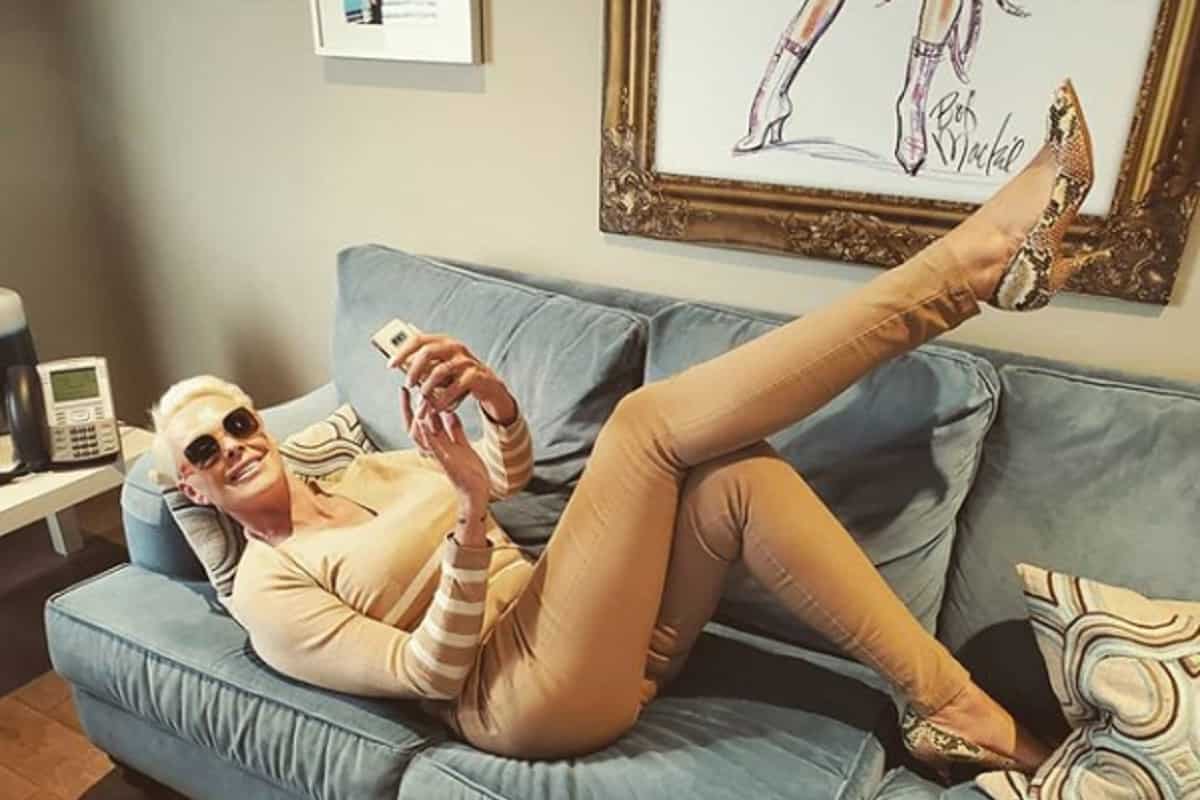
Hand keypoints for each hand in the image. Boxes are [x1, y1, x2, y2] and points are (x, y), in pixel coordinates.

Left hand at [389, 333, 515, 421]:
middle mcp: (454, 347)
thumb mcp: (439, 368)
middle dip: (414, 369)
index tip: (390, 365)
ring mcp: (466, 360)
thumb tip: (399, 366)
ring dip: (428, 387)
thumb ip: (422, 366)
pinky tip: (439, 407)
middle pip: (428, 351)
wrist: (487, 385)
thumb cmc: (458, 376)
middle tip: (408, 384)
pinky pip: (455, 387)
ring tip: (423, 398)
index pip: (418, 339)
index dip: (402, 352)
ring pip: (440, 371)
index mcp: (443, 341)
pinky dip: (444, 399)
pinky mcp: (475, 375)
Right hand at [400, 386, 489, 505]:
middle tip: (409, 386)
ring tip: (416, 397)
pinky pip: (433, 446)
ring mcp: (438, 456)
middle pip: (414, 425)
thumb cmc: (469, 471)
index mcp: (437, 444)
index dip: (413, 404)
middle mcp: (434, 450)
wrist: (479, 491)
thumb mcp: (462, 445)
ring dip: (417, 415)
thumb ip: (454, 430)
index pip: (420, 421)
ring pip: (420, 434)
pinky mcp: (445, 463)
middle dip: (409, 406)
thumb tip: (449, 412)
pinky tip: (422, 420)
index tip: (412, 387)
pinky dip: (426, 433)